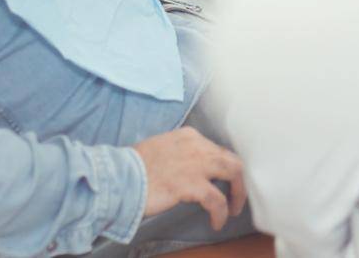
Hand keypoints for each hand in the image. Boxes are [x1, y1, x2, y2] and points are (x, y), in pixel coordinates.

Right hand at [133, 127, 247, 230]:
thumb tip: (189, 169)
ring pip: (233, 172)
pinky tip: (217, 222)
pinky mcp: (191, 184)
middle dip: (238, 180)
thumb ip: (179, 154)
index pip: (217, 149)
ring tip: (234, 209)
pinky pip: (217, 200)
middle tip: (236, 196)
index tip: (224, 181)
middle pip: (231, 159)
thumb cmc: (134, 168)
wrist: (120, 177)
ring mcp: (195, 164)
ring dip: (238, 193)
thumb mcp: (161, 149)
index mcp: (188, 136)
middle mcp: (196, 145)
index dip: (224, 168)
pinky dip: (221, 212)